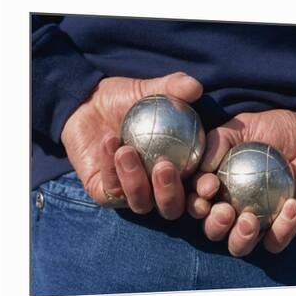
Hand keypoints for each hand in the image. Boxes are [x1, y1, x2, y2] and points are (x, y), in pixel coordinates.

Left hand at [61, 72, 202, 218]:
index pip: (198, 190)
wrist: (87, 102)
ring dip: (135, 181)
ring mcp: (130, 195)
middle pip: (171, 208)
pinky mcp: (104, 194)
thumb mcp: (150, 89)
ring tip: (127, 150)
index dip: (205, 189)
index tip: (207, 180)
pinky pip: (111, 189)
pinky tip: (109, 143)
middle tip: (164, 166)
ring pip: (141, 203)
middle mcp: (157, 190)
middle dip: (170, 194)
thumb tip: (195, 87)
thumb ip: (173, 87)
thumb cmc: (126, 99)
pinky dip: (111, 167)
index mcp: (178, 172)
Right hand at [186, 110, 295, 254]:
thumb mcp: (238, 127)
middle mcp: (229, 212)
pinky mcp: (281, 229)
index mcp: (212, 192)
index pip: (196, 204)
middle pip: (213, 231)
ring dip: (241, 238)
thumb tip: (202, 168)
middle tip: (225, 210)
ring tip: (250, 220)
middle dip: (215, 225)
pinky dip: (282, 229)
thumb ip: (216, 142)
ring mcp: (255, 224)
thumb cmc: (265, 130)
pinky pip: (277, 241)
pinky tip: (290, 205)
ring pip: (240, 246)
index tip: (210, 186)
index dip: (196, 201)